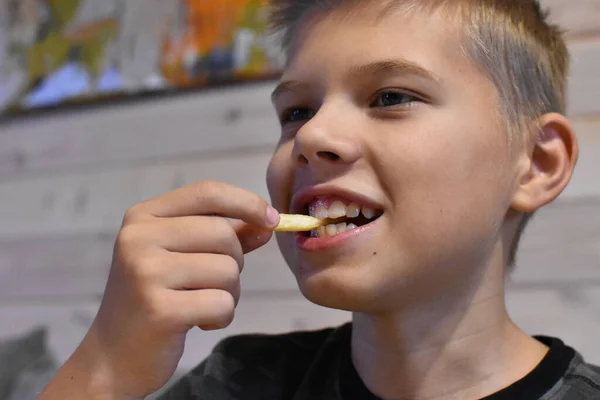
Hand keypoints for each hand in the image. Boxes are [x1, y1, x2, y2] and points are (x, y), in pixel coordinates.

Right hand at [57, 181, 278, 397]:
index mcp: (143, 216)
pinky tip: (197, 322)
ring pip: (228, 270)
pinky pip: (223, 303)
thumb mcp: (182, 256)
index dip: (247, 203)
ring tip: (201, 304)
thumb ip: (224, 235)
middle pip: (223, 234)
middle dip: (235, 261)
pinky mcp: (159, 310)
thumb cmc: (155, 297)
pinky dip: (221, 317)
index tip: (273, 219)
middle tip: (214, 283)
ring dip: (230, 293)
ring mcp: (145, 273)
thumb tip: (268, 222)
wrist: (113, 355)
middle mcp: (139, 238)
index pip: (207, 192)